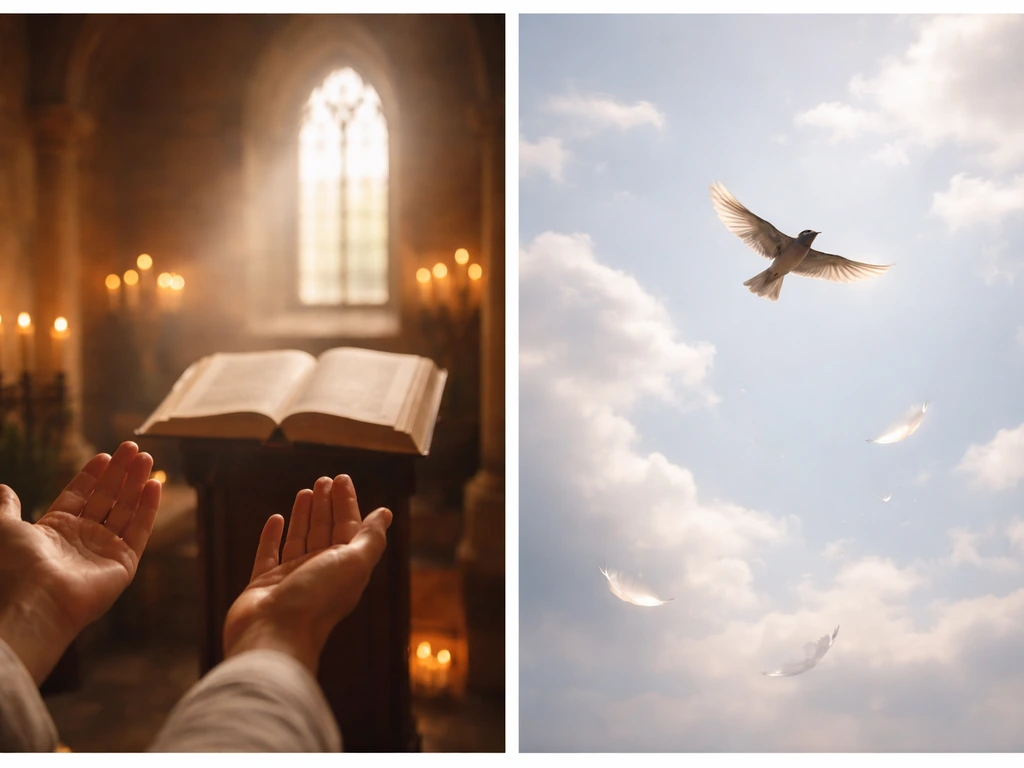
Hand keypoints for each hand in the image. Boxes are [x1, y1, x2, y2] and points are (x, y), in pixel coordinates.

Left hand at [0, 442, 160, 683]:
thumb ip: (7, 507)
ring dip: (136, 483)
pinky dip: (148, 507)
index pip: (80, 495)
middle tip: (133, 447)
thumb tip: (3, 487)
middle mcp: (82, 538)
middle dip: (120, 472)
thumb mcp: (5, 527)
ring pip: (126, 509)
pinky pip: (139, 530)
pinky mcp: (123, 562)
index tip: (104, 455)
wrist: (35, 601)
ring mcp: (105, 550)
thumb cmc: (16, 566)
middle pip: (106, 498)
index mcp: (56, 529)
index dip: (92, 475)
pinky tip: (154, 484)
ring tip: (146, 458)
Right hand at [223, 474, 391, 675]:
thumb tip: (385, 514)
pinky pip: (268, 555)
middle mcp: (319, 572)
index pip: (349, 528)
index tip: (342, 479)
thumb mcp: (354, 563)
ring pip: (299, 539)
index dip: (347, 503)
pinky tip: (276, 519)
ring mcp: (290, 578)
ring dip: (304, 515)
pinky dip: (272, 537)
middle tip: (324, 480)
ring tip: (306, 491)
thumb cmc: (317, 598)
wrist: (274, 633)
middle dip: (327, 505)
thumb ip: (370, 539)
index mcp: (344, 568)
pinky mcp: (263, 584)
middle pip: (325, 531)